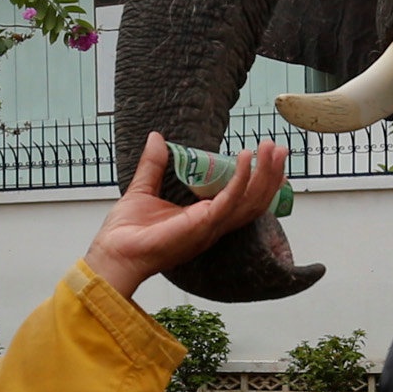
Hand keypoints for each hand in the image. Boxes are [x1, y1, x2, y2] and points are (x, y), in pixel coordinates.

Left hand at [83, 132, 285, 299]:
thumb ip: (154, 164)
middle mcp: (212, 225)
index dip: (258, 179)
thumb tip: (156, 138)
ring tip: (271, 148)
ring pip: (250, 201)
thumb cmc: (126, 233)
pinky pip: (229, 199)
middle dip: (270, 174)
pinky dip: (241, 178)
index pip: (241, 200)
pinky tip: (246, 157)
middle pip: (255, 201)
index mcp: (203, 219)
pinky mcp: (202, 224)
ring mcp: (210, 226)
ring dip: (265, 174)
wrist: (113, 253)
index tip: (266, 156)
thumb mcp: (143, 189)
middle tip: (279, 148)